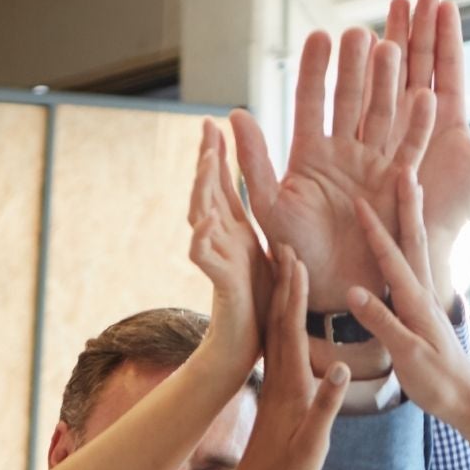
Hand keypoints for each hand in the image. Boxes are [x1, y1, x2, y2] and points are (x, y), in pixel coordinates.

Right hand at [185, 119, 269, 380]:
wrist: (249, 347)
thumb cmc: (260, 303)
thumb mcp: (267, 253)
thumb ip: (263, 224)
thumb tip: (267, 196)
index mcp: (236, 231)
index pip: (223, 185)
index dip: (217, 154)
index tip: (213, 123)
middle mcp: (222, 240)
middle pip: (209, 192)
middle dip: (208, 161)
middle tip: (208, 130)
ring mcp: (218, 259)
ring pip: (202, 217)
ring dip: (203, 188)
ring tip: (208, 160)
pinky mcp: (221, 283)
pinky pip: (206, 259)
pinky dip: (202, 240)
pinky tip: (204, 220)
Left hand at [222, 249, 348, 469]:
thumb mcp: (313, 444)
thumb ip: (325, 406)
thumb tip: (339, 369)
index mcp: (290, 384)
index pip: (290, 329)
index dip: (293, 293)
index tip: (296, 259)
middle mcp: (278, 377)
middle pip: (279, 319)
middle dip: (283, 281)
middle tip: (284, 243)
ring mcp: (274, 382)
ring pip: (275, 329)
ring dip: (280, 295)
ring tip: (283, 266)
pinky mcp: (276, 390)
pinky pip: (277, 344)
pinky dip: (280, 320)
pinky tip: (282, 310)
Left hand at [230, 28, 418, 310]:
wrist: (332, 290)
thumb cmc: (295, 252)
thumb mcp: (268, 205)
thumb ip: (254, 161)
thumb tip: (235, 114)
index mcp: (309, 152)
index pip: (311, 101)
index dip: (314, 70)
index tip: (319, 36)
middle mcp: (343, 152)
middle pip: (350, 99)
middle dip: (354, 67)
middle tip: (359, 32)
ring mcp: (372, 165)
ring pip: (381, 116)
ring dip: (386, 84)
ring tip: (391, 48)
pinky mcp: (398, 185)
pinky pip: (410, 151)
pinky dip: (418, 127)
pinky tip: (426, 98)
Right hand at [344, 169, 469, 424]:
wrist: (467, 400)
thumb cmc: (437, 383)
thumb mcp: (407, 355)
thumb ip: (382, 323)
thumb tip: (356, 291)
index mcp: (415, 301)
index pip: (392, 257)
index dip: (375, 228)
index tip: (359, 199)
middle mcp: (423, 292)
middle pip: (414, 238)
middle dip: (407, 203)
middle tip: (404, 168)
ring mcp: (426, 299)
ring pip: (418, 248)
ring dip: (412, 216)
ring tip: (410, 188)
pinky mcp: (426, 309)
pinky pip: (416, 267)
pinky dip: (410, 243)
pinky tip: (407, 237)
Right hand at [388, 0, 469, 282]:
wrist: (420, 241)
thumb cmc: (457, 209)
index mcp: (446, 115)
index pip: (446, 65)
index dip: (445, 33)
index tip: (442, 1)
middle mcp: (417, 114)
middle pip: (417, 60)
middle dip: (415, 25)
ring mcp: (389, 122)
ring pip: (389, 73)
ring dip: (390, 38)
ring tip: (390, 7)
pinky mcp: (365, 136)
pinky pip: (362, 98)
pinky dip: (361, 71)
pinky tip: (359, 45)